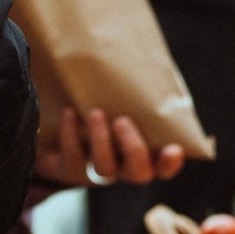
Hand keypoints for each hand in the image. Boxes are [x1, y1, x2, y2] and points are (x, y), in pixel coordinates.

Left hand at [37, 107, 187, 187]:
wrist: (61, 131)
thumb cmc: (104, 110)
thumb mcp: (123, 104)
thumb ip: (138, 95)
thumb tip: (148, 59)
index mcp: (146, 154)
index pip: (165, 166)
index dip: (171, 162)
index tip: (173, 148)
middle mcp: (125, 169)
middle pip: (139, 173)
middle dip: (132, 148)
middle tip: (123, 121)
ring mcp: (98, 173)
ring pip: (104, 168)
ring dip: (101, 139)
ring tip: (96, 112)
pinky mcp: (71, 171)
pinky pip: (73, 159)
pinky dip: (71, 135)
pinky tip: (70, 113)